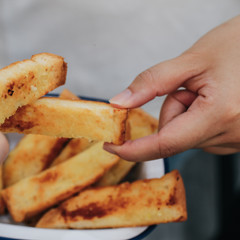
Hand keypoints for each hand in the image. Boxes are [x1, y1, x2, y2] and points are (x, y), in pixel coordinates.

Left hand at [104, 15, 239, 160]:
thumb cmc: (237, 46)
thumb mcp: (191, 60)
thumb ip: (151, 83)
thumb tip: (120, 103)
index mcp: (220, 115)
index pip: (165, 144)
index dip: (134, 149)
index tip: (112, 146)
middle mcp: (232, 135)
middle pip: (174, 136)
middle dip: (172, 110)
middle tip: (192, 86)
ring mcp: (238, 141)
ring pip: (187, 136)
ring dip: (187, 113)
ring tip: (210, 90)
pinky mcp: (238, 140)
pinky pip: (202, 135)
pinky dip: (198, 119)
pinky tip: (216, 100)